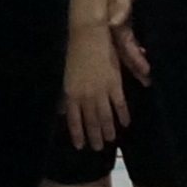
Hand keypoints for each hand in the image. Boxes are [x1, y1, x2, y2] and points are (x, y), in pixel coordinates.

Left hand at [59, 21, 125, 152]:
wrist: (87, 37)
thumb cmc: (74, 54)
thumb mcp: (66, 77)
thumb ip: (65, 97)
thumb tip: (61, 111)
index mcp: (71, 94)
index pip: (74, 120)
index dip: (77, 134)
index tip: (80, 146)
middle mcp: (86, 96)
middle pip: (91, 121)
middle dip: (94, 136)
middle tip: (98, 148)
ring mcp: (101, 91)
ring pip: (105, 116)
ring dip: (108, 129)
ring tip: (111, 140)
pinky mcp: (114, 84)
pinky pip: (119, 104)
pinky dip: (122, 115)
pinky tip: (125, 124)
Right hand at [108, 0, 150, 81]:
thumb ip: (119, 6)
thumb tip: (114, 23)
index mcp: (113, 21)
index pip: (125, 47)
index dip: (135, 61)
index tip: (146, 74)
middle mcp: (114, 24)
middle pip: (123, 51)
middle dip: (134, 67)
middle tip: (147, 82)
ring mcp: (118, 20)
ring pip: (125, 46)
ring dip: (135, 60)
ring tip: (146, 74)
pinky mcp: (123, 15)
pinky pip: (128, 38)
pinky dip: (135, 48)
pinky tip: (143, 53)